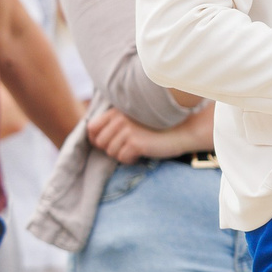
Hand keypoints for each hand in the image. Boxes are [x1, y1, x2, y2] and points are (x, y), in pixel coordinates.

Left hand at [89, 104, 212, 162]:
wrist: (181, 131)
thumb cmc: (157, 128)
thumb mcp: (133, 120)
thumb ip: (115, 124)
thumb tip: (95, 139)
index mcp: (116, 111)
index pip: (91, 127)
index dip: (96, 139)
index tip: (107, 144)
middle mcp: (119, 119)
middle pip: (100, 143)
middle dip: (111, 149)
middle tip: (126, 148)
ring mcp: (127, 130)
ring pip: (111, 152)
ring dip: (122, 155)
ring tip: (136, 149)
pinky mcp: (135, 143)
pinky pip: (123, 158)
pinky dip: (131, 160)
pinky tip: (141, 154)